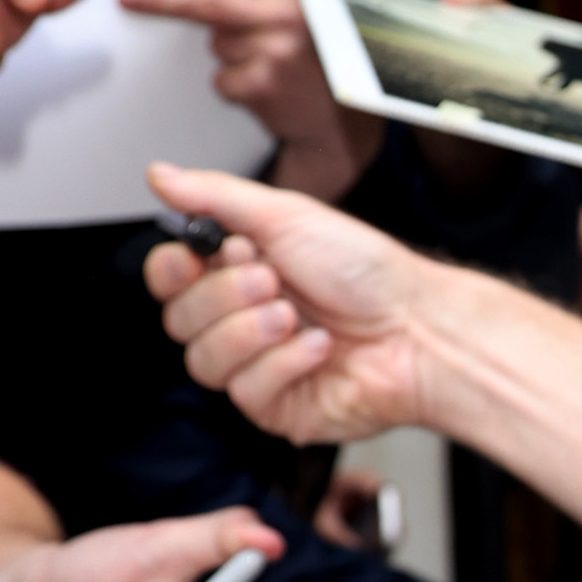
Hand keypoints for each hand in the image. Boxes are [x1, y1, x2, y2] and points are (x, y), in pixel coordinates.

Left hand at [118, 0, 376, 195]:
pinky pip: (222, 79)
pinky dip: (236, 85)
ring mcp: (273, 52)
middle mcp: (285, 14)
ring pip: (216, 46)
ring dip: (231, 54)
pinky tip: (267, 87)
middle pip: (206, 4)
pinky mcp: (262, 87)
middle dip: (160, 0)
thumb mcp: (311, 8)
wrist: (352, 116)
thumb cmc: (325, 55)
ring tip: (268, 63)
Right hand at [144, 163, 438, 442]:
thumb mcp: (289, 216)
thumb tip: (161, 175)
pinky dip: (285, 362)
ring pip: (204, 361)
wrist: (419, 326)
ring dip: (250, 331)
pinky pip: (247, 391)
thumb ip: (217, 196)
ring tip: (294, 314)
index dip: (172, 270)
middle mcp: (241, 319)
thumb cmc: (369, 274)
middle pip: (178, 320)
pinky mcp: (275, 406)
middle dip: (224, 295)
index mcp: (237, 271)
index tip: (195, 256)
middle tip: (269, 278)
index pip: (169, 278)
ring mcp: (255, 365)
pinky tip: (318, 346)